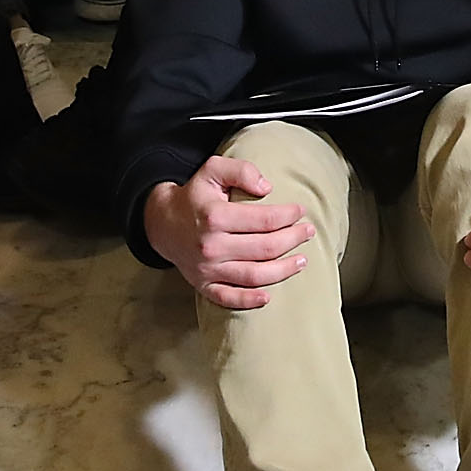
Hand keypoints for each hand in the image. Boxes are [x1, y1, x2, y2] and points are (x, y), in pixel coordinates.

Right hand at [144, 154, 312, 310]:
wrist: (161, 223)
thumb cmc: (194, 196)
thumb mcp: (212, 170)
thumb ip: (240, 170)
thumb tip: (267, 187)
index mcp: (215, 216)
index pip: (264, 219)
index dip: (288, 215)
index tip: (301, 211)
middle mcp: (211, 245)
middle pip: (265, 247)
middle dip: (293, 239)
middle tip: (308, 232)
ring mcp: (207, 268)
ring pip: (254, 275)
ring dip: (283, 270)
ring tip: (302, 261)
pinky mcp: (203, 285)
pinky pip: (228, 298)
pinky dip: (249, 300)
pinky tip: (268, 297)